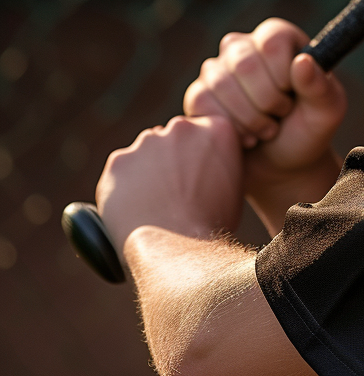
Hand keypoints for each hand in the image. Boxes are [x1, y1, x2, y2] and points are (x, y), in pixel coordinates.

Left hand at [96, 114, 242, 254]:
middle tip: (173, 191)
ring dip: (147, 170)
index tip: (195, 174)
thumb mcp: (233, 185)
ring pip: (145, 152)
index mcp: (217, 129)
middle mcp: (183, 127)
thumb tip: (208, 167)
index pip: (205, 131)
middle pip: (173, 137)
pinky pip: (120, 171)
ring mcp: (148, 141)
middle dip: (172, 158)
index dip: (199, 154)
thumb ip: (220, 163)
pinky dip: (123, 187)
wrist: (179, 249)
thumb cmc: (211, 225)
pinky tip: (134, 208)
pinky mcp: (119, 160)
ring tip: (153, 204)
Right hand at [182, 19, 346, 214]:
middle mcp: (244, 45)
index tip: (293, 96)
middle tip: (280, 116)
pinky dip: (228, 127)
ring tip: (267, 130)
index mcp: (279, 38)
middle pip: (245, 62)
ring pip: (220, 83)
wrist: (282, 164)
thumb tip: (303, 61)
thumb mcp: (326, 110)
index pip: (273, 41)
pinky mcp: (199, 94)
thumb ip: (320, 85)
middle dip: (267, 102)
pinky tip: (246, 138)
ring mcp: (217, 69)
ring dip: (249, 118)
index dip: (283, 75)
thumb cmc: (308, 129)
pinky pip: (201, 102)